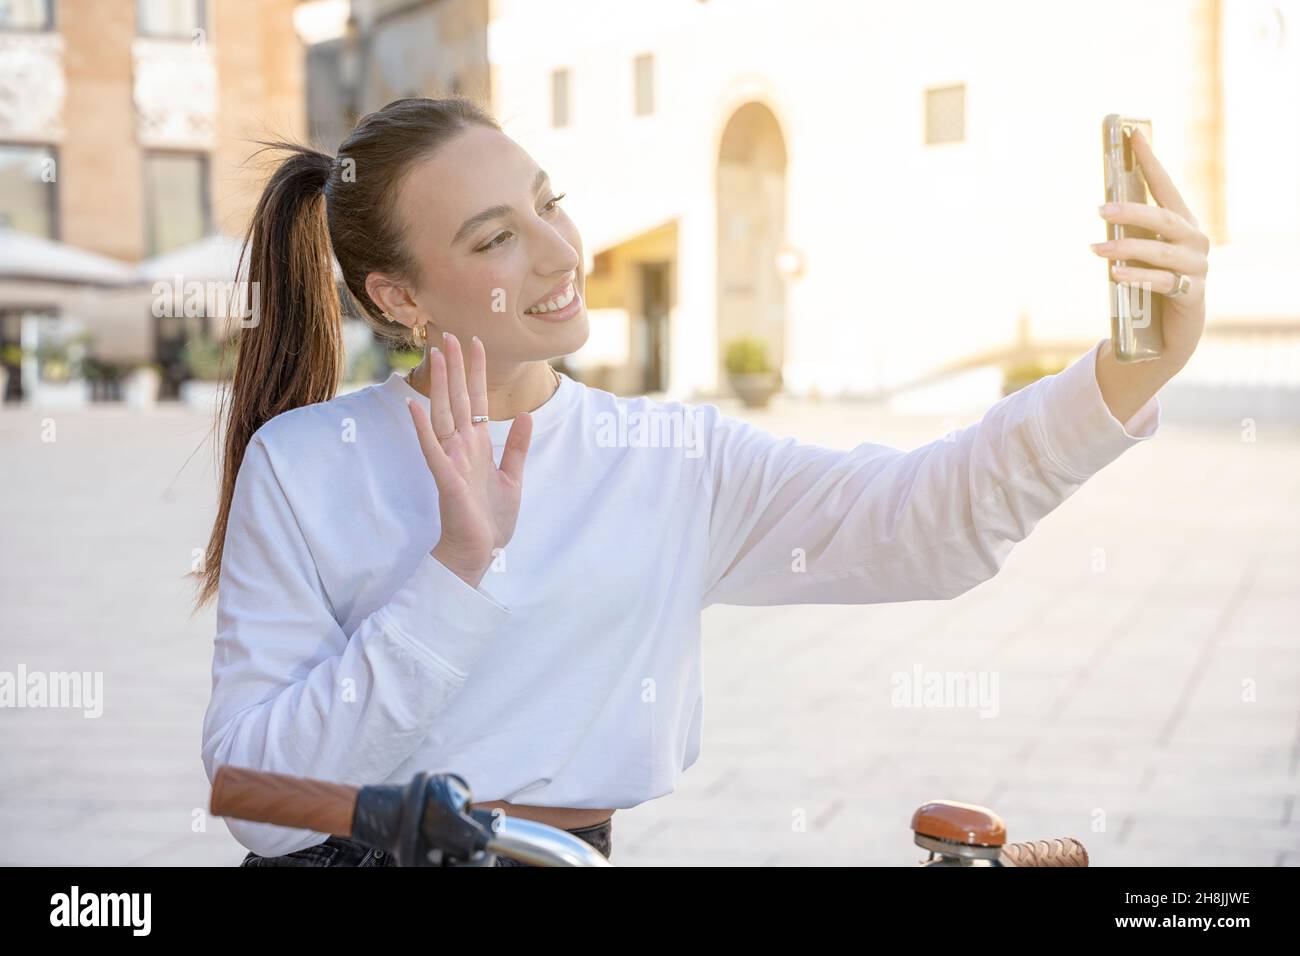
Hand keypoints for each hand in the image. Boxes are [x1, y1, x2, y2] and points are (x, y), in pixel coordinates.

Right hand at [405, 333, 531, 588]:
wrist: (479, 552)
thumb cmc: (490, 519)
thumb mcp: (513, 477)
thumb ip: (517, 446)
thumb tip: (525, 414)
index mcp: (477, 445)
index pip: (477, 400)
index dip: (476, 371)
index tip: (476, 341)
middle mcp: (462, 447)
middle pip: (458, 399)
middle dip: (455, 367)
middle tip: (450, 334)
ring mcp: (451, 460)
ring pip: (443, 414)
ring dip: (439, 385)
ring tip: (435, 356)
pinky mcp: (446, 478)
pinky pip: (432, 449)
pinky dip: (422, 428)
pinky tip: (413, 405)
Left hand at [1091, 126, 1209, 370]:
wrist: (1168, 335)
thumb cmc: (1150, 284)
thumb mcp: (1139, 254)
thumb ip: (1130, 232)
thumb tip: (1102, 207)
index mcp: (1182, 223)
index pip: (1166, 186)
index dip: (1151, 161)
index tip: (1133, 136)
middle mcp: (1195, 241)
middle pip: (1164, 219)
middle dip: (1132, 211)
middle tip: (1100, 208)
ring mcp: (1196, 268)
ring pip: (1161, 251)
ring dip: (1126, 248)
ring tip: (1095, 248)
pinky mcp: (1191, 295)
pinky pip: (1162, 282)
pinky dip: (1137, 276)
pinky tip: (1114, 274)